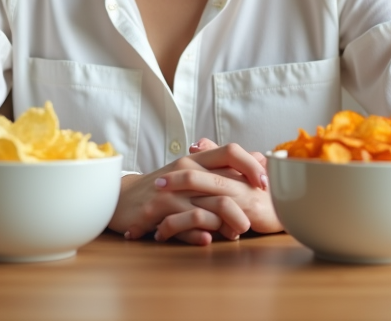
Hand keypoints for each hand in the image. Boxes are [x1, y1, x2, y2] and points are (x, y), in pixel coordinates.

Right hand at [108, 141, 271, 245]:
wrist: (124, 198)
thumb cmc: (164, 190)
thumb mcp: (192, 177)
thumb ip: (220, 173)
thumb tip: (259, 166)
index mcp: (197, 159)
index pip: (231, 151)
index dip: (252, 165)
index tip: (266, 184)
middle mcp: (186, 169)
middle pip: (225, 182)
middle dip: (246, 203)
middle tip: (257, 220)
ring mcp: (173, 190)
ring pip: (209, 206)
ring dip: (227, 223)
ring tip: (236, 234)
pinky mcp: (158, 209)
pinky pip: (186, 223)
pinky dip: (199, 233)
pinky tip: (208, 239)